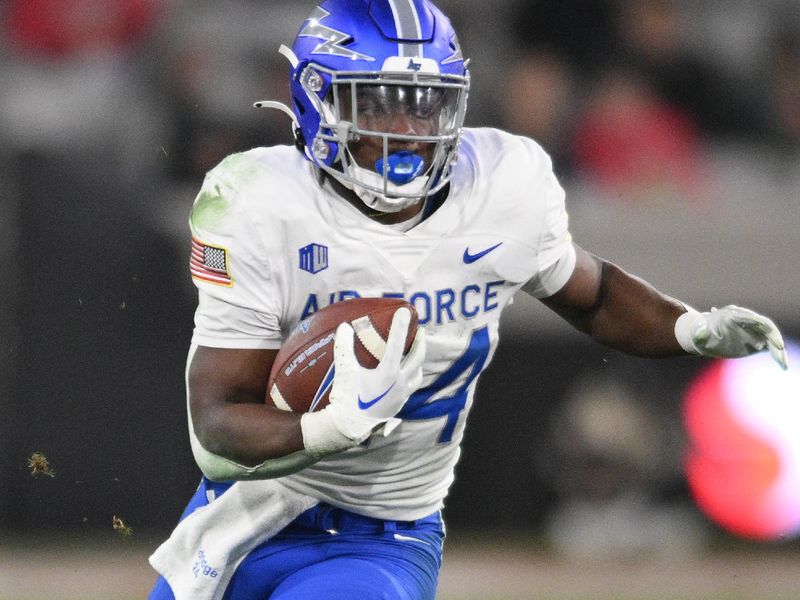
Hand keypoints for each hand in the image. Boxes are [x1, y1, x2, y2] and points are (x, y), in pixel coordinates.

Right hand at [325, 307, 425, 441]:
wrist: (348, 427)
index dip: (400, 325)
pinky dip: (411, 375)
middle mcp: (400, 383)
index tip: (404, 311)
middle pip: (417, 357)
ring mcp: (401, 395)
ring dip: (418, 360)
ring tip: (414, 351)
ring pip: (418, 374)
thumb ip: (344, 347)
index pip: (397, 343)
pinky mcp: (399, 405)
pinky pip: (411, 386)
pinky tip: (404, 373)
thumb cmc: (346, 397)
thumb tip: (344, 326)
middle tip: (419, 329)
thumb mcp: (344, 370)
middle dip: (420, 341)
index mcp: (388, 373)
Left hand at [675, 305, 787, 369]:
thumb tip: (700, 330)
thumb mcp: (698, 333)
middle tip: (779, 348)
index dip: (758, 322)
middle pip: (765, 326)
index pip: (749, 317)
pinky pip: (770, 347)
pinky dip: (777, 355)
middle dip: (773, 336)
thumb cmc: (700, 333)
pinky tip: (782, 365)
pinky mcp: (756, 342)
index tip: (765, 327)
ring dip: (778, 349)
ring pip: (770, 338)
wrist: (704, 336)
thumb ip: (699, 332)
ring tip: (783, 362)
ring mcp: (753, 331)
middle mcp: (747, 322)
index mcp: (733, 316)